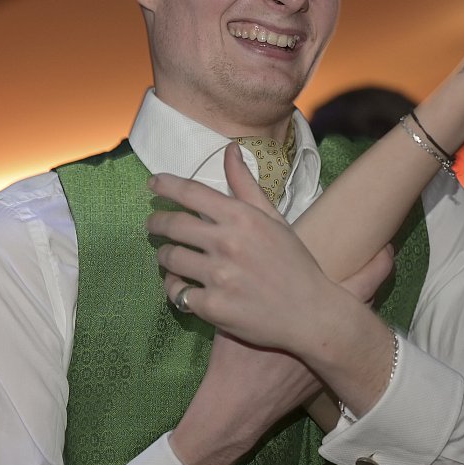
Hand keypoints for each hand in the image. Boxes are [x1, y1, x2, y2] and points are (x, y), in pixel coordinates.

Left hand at [147, 145, 393, 353]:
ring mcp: (218, 276)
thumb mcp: (274, 220)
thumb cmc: (294, 264)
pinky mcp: (212, 307)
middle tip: (153, 225)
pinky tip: (181, 287)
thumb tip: (230, 150)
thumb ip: (246, 186)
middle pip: (172, 224)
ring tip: (168, 257)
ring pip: (170, 258)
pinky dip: (174, 289)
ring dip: (164, 256)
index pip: (192, 193)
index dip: (166, 185)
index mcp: (243, 218)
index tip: (152, 183)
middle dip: (156, 223)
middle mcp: (228, 243)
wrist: (311, 314)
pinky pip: (177, 293)